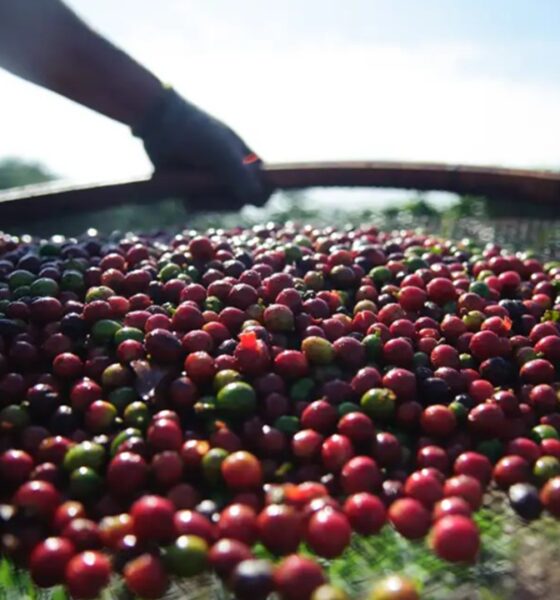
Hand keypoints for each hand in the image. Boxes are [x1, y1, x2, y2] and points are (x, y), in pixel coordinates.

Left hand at [132, 88, 269, 206]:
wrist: (158, 123)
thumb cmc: (195, 132)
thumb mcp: (221, 152)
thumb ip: (240, 175)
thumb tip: (257, 199)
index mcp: (247, 160)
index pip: (265, 185)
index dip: (261, 193)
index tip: (249, 198)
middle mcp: (232, 172)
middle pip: (241, 202)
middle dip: (225, 201)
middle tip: (208, 194)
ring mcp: (213, 181)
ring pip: (220, 206)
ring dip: (208, 203)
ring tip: (192, 193)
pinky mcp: (195, 188)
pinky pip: (201, 205)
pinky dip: (195, 202)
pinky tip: (185, 193)